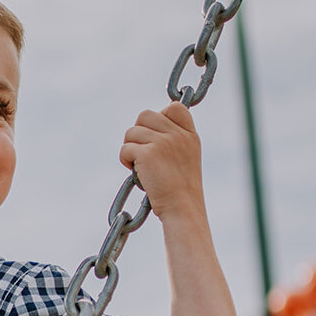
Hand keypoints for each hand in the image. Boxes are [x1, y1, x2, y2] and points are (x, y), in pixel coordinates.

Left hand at [118, 103, 204, 221]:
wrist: (182, 208)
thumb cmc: (180, 189)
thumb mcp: (187, 156)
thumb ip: (174, 138)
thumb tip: (148, 125)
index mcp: (190, 134)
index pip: (174, 107)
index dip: (160, 117)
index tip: (157, 137)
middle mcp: (178, 135)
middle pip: (145, 115)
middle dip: (138, 133)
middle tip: (142, 152)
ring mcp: (163, 142)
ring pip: (131, 131)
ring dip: (131, 148)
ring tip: (141, 166)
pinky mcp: (147, 154)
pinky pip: (125, 148)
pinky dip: (126, 160)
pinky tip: (137, 173)